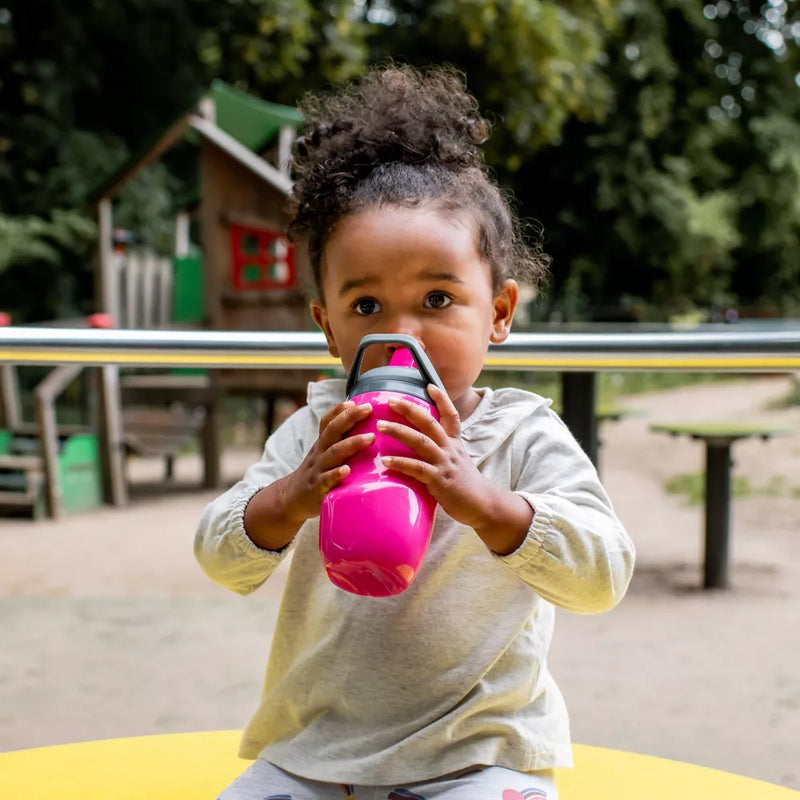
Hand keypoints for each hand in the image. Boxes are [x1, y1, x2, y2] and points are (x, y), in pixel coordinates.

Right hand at [283, 400, 373, 522]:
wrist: (292, 499)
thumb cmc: (317, 473)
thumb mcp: (324, 454)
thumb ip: (340, 442)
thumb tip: (367, 427)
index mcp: (322, 444)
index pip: (327, 422)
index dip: (340, 410)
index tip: (357, 401)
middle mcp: (320, 453)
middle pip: (333, 431)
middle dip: (350, 417)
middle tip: (368, 409)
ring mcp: (318, 469)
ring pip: (334, 453)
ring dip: (352, 443)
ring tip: (370, 437)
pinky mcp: (318, 488)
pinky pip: (326, 479)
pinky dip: (336, 474)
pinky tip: (346, 470)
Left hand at [376, 385, 491, 528]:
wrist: (483, 505)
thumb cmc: (465, 485)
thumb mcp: (457, 461)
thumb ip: (442, 451)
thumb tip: (422, 445)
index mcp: (454, 443)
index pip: (451, 415)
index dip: (442, 399)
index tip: (429, 385)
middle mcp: (450, 449)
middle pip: (429, 423)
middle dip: (409, 409)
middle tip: (391, 400)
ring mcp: (445, 463)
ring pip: (420, 441)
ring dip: (399, 431)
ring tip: (380, 426)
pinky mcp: (440, 481)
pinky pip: (417, 469)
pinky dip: (400, 464)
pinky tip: (385, 462)